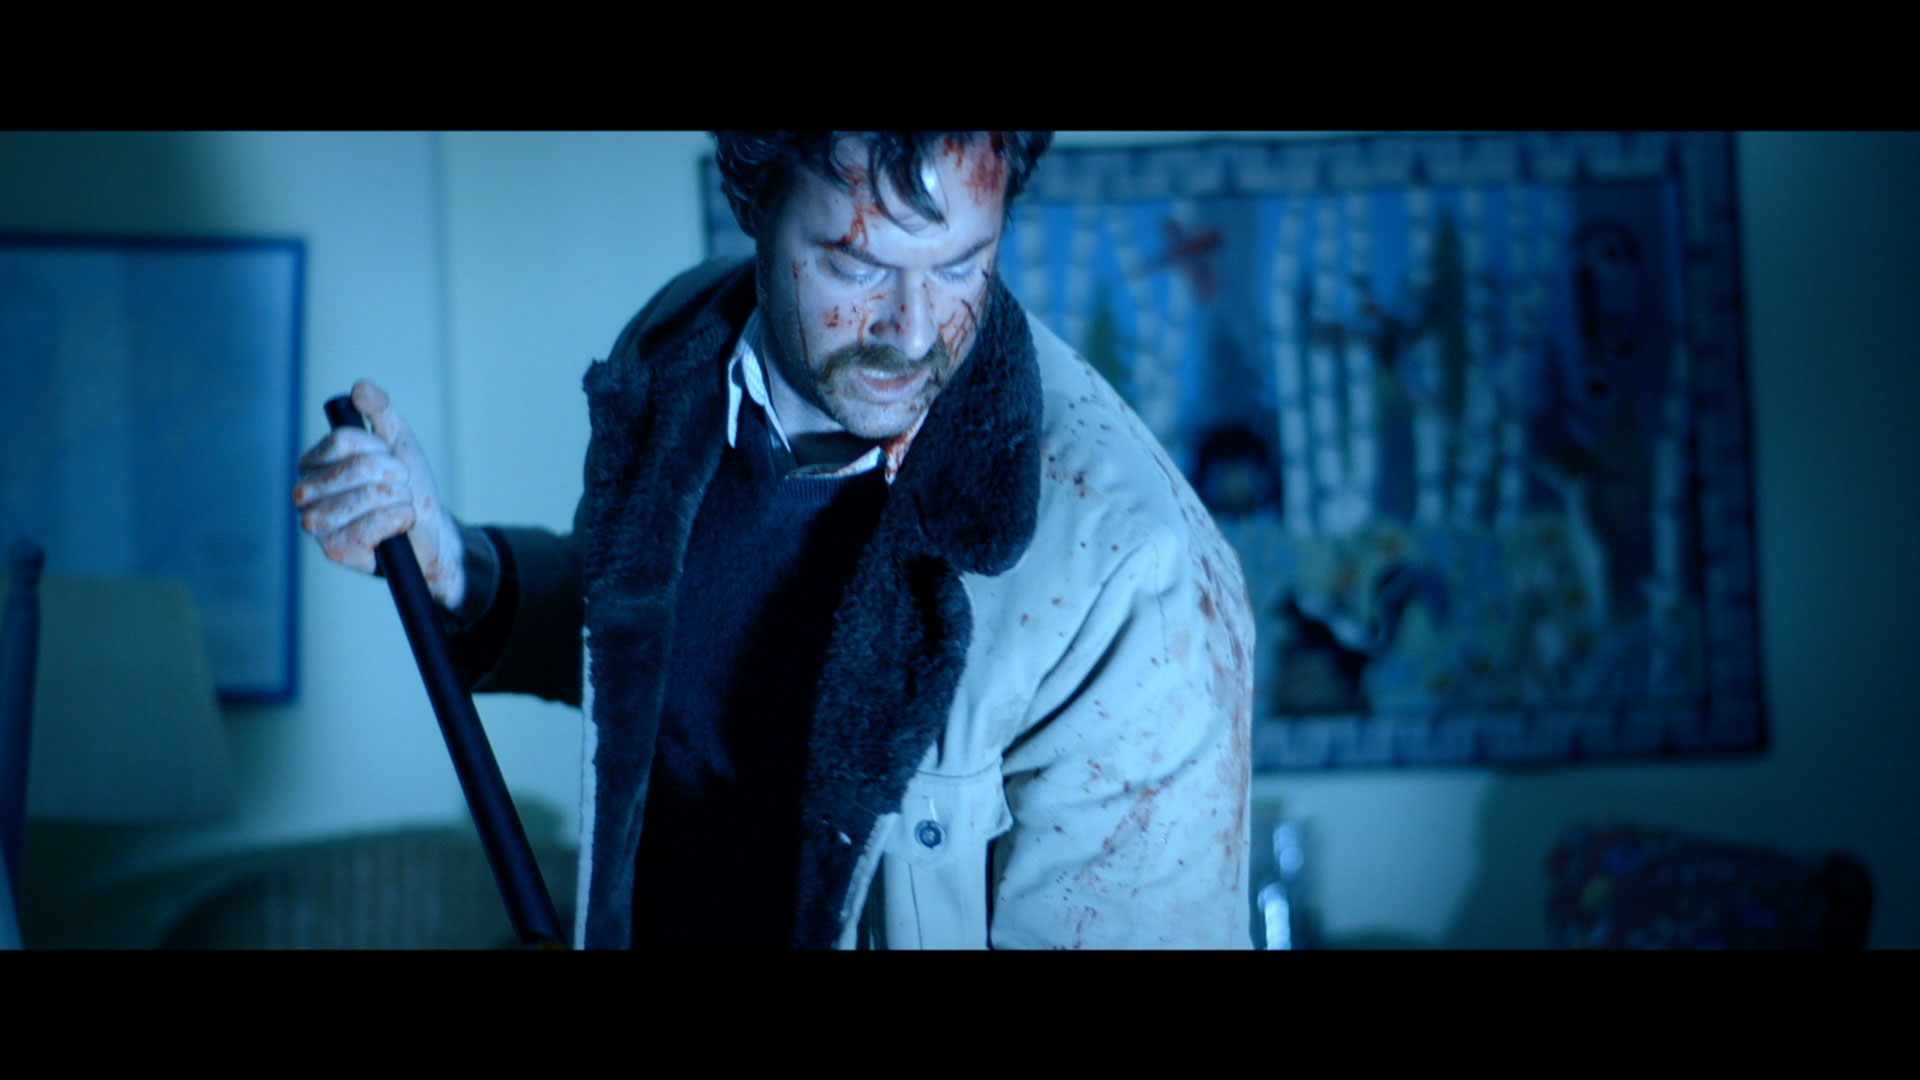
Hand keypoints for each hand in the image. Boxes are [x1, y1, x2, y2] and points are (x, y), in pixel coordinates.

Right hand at [293, 379, 467, 610]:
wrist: (428, 532)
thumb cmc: (407, 488)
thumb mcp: (398, 443)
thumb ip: (380, 411)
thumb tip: (360, 387)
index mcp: (313, 464)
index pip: (345, 440)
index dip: (380, 449)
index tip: (390, 462)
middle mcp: (305, 493)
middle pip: (359, 467)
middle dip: (395, 475)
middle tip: (399, 488)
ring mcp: (316, 525)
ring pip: (370, 495)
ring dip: (399, 498)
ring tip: (398, 506)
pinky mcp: (336, 550)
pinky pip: (376, 523)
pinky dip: (399, 520)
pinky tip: (397, 526)